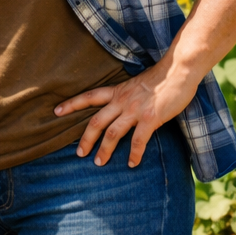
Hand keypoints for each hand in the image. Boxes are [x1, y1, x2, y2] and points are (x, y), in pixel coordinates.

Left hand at [55, 0, 235, 166]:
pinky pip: (139, 140)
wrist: (179, 71)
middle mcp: (122, 101)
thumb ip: (125, 95)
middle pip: (96, 121)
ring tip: (99, 163)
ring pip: (113, 133)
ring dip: (105, 150)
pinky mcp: (151, 119)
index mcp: (117, 91)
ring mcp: (136, 110)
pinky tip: (132, 164)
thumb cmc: (160, 78)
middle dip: (86, 139)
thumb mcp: (136, 84)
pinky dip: (135, 154)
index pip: (89, 97)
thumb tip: (118, 107)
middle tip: (79, 153)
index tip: (56, 112)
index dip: (72, 104)